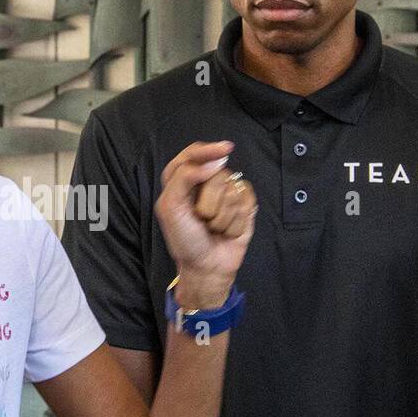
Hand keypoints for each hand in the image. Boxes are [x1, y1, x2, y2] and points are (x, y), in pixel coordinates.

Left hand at [155, 141, 256, 305]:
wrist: (207, 266)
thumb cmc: (185, 239)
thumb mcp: (171, 207)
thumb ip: (184, 177)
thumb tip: (215, 162)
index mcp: (182, 179)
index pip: (195, 153)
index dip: (208, 150)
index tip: (224, 151)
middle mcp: (206, 182)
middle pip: (217, 174)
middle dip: (209, 201)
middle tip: (201, 219)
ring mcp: (227, 193)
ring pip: (232, 189)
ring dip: (221, 216)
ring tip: (213, 227)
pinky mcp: (244, 205)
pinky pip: (246, 202)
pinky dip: (235, 221)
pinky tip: (228, 230)